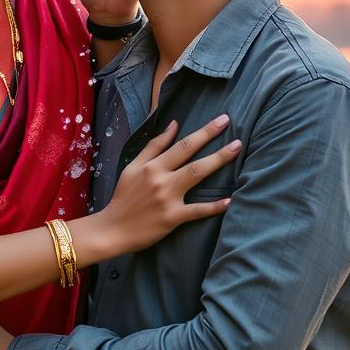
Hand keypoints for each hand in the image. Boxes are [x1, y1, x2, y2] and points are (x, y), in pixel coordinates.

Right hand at [100, 116, 241, 254]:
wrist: (113, 229)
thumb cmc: (124, 197)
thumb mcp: (133, 167)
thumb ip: (153, 146)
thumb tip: (173, 125)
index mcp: (151, 166)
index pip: (181, 144)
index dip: (203, 131)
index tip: (222, 120)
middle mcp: (160, 178)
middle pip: (191, 155)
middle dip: (211, 138)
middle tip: (231, 126)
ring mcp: (167, 198)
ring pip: (196, 175)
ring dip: (218, 161)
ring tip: (236, 150)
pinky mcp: (172, 218)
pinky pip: (197, 210)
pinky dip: (213, 206)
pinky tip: (229, 200)